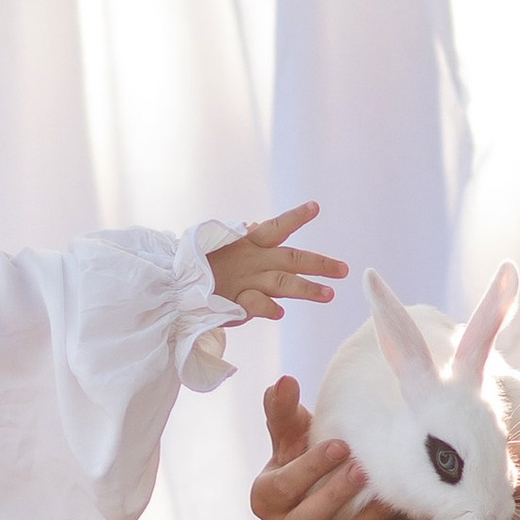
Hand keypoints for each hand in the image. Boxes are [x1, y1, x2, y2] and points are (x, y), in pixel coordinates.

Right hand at [210, 202, 347, 323]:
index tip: (316, 206)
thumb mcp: (223, 247)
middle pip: (291, 258)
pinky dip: (268, 308)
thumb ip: (245, 239)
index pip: (276, 227)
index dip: (296, 216)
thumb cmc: (203, 266)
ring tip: (329, 294)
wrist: (175, 287)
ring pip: (282, 283)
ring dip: (306, 288)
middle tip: (344, 270)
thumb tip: (257, 226)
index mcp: (248, 244)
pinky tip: (281, 313)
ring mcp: (244, 282)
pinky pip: (255, 304)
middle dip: (319, 263)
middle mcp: (251, 260)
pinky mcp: (235, 303)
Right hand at [250, 375, 370, 519]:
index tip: (340, 445)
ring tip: (382, 491)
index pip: (282, 486)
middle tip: (362, 469)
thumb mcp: (292, 436)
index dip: (310, 467)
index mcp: (264, 496)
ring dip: (357, 516)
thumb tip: (282, 382)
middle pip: (304, 518)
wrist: (320, 487)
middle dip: (333, 494)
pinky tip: (395, 510)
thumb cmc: (304, 455)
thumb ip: (284, 412)